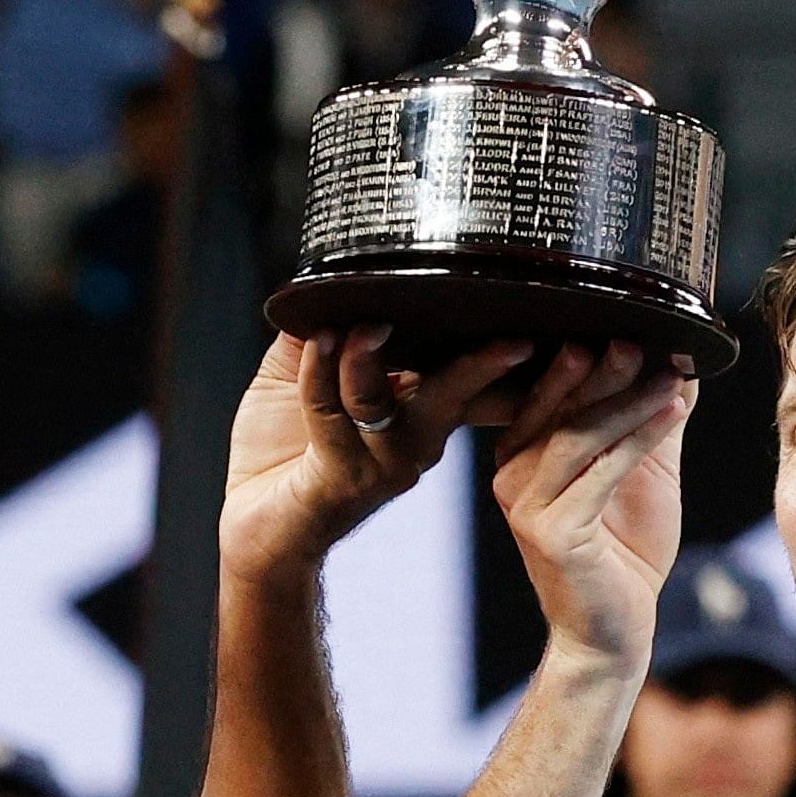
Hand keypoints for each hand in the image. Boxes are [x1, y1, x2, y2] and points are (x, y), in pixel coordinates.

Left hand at [218, 329, 533, 582]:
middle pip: (466, 393)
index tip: (542, 330)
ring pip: (403, 407)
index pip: (479, 380)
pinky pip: (338, 416)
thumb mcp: (302, 368)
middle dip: (494, 364)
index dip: (511, 358)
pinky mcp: (347, 477)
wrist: (252, 523)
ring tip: (366, 327)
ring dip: (378, 358)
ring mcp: (387, 462)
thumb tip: (337, 273)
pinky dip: (324, 374)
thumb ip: (327, 323)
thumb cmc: (284, 446)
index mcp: (421, 410)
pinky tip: (319, 344)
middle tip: (519, 340)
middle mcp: (418, 439)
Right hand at [491, 343, 691, 664]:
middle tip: (642, 333)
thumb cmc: (621, 554)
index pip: (551, 391)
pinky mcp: (551, 531)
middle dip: (604, 367)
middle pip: (560, 405)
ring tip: (672, 373)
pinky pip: (600, 472)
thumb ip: (650, 421)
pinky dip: (639, 437)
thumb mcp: (640, 474)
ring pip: (579, 434)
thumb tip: (680, 360)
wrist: (610, 632)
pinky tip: (672, 410)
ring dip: (629, 399)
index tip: (634, 322)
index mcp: (520, 453)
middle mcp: (510, 474)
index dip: (590, 358)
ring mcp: (524, 503)